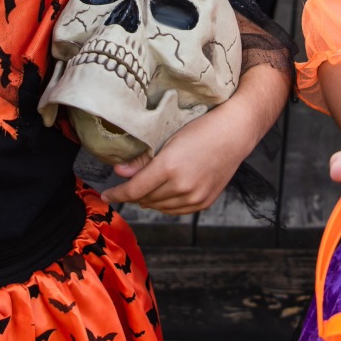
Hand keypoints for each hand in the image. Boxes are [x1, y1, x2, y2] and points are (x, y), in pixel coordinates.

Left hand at [104, 107, 255, 215]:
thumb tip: (120, 173)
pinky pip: (176, 210)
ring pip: (160, 207)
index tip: (106, 195)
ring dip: (148, 201)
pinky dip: (165, 205)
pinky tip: (161, 196)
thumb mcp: (168, 139)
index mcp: (169, 168)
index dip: (117, 194)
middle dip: (132, 195)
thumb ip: (143, 161)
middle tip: (125, 188)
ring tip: (143, 191)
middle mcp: (182, 187)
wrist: (234, 134)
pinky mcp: (204, 202)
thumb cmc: (201, 129)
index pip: (134, 190)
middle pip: (146, 200)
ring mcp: (195, 197)